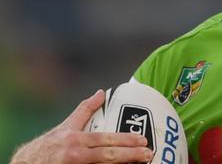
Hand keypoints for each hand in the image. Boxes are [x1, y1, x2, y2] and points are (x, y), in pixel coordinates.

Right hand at [10, 89, 152, 163]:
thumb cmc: (47, 146)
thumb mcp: (65, 127)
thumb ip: (84, 110)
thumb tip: (102, 92)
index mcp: (75, 140)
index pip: (104, 139)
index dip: (124, 140)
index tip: (142, 139)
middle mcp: (75, 154)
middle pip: (107, 155)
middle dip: (130, 155)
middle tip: (148, 154)